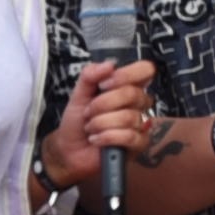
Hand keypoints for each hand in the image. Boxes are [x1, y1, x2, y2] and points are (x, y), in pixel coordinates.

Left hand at [46, 57, 157, 176]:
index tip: (104, 84)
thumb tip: (109, 65)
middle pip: (133, 93)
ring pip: (128, 117)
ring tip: (91, 128)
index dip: (126, 75)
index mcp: (126, 87)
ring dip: (101, 123)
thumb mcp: (78, 95)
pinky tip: (97, 139)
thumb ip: (90, 76)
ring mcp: (140, 124)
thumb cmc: (77, 122)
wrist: (68, 149)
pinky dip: (107, 137)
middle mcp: (137, 104)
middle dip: (103, 104)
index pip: (145, 70)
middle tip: (89, 112)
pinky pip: (130, 136)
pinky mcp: (139, 144)